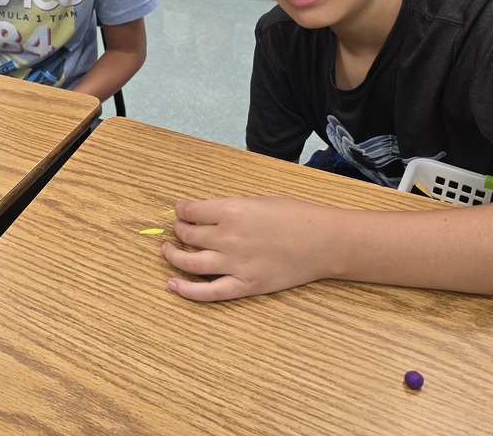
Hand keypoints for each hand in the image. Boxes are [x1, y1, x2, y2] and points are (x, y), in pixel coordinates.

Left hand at [161, 196, 327, 301]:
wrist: (324, 241)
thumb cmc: (295, 215)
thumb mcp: (257, 200)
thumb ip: (229, 208)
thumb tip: (203, 214)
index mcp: (231, 211)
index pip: (190, 211)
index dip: (180, 210)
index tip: (180, 210)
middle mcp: (228, 238)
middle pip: (187, 235)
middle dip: (178, 230)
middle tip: (178, 229)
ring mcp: (234, 264)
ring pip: (188, 262)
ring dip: (172, 255)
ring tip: (168, 250)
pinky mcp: (244, 286)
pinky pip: (207, 292)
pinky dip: (186, 290)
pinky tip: (172, 284)